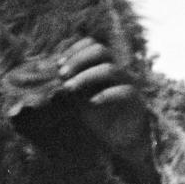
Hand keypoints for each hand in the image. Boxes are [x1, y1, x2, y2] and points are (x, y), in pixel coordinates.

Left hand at [54, 38, 155, 183]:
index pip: (92, 44)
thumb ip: (69, 86)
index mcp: (103, 66)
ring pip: (110, 69)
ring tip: (69, 88)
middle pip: (101, 50)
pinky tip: (92, 103)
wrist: (120, 139)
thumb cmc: (99, 117)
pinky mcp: (136, 100)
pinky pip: (124, 91)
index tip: (57, 63)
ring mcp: (128, 83)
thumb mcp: (79, 99)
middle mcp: (117, 70)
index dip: (74, 50)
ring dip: (86, 76)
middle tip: (62, 74)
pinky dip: (105, 95)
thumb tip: (48, 76)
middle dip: (78, 60)